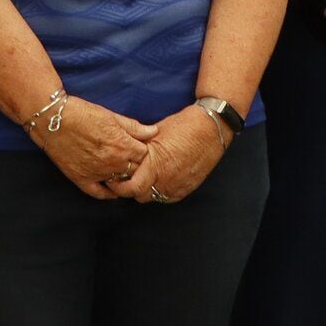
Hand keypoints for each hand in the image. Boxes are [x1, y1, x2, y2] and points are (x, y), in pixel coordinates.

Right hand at [28, 96, 156, 198]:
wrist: (53, 120)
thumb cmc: (82, 113)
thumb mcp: (111, 116)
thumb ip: (134, 127)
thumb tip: (154, 132)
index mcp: (123, 145)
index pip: (145, 155)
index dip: (144, 150)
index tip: (140, 147)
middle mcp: (113, 162)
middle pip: (136, 171)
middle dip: (137, 165)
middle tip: (133, 159)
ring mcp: (98, 173)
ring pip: (121, 183)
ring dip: (124, 178)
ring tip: (123, 170)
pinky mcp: (82, 179)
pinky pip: (100, 194)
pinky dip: (109, 193)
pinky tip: (112, 188)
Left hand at [113, 106, 231, 205]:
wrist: (210, 129)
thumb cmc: (182, 126)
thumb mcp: (155, 133)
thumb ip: (140, 147)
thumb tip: (126, 154)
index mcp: (155, 166)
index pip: (130, 188)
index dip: (119, 185)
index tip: (114, 178)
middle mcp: (166, 180)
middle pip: (140, 196)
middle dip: (130, 189)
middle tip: (124, 179)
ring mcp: (178, 186)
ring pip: (153, 198)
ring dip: (145, 191)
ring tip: (142, 178)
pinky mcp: (187, 188)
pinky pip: (167, 198)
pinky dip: (160, 192)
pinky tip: (158, 180)